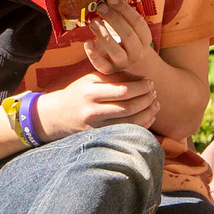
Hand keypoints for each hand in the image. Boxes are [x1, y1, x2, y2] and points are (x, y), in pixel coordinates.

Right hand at [38, 71, 159, 137]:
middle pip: (129, 107)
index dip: (141, 87)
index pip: (123, 90)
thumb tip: (142, 78)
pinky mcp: (100, 136)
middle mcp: (93, 111)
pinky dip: (142, 125)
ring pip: (130, 123)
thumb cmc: (79, 92)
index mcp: (91, 92)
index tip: (150, 82)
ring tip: (155, 104)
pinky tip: (149, 117)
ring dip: (148, 113)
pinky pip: (127, 132)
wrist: (57, 115)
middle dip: (147, 99)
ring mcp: (96, 127)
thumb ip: (116, 76)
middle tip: (154, 93)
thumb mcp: (92, 79)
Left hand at [82, 0, 156, 77]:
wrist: (132, 66)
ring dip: (104, 35)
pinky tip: (87, 42)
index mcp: (144, 39)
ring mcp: (123, 62)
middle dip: (114, 19)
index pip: (137, 23)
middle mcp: (137, 52)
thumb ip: (123, 16)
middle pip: (128, 35)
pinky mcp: (109, 70)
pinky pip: (101, 64)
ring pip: (116, 51)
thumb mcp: (131, 29)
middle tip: (101, 6)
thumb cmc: (127, 41)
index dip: (124, 9)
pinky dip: (93, 54)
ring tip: (93, 21)